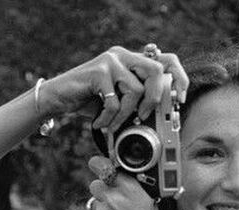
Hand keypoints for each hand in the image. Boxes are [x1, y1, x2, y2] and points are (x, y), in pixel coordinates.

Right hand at [38, 46, 188, 129]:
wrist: (58, 99)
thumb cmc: (91, 103)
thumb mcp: (120, 101)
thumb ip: (139, 101)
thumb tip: (164, 117)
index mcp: (132, 61)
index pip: (166, 59)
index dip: (179, 78)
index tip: (180, 100)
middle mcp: (124, 56)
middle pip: (156, 70)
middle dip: (154, 98)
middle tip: (143, 116)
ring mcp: (111, 61)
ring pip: (136, 90)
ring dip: (126, 115)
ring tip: (113, 124)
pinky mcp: (99, 71)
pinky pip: (115, 101)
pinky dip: (109, 118)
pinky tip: (100, 123)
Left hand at [88, 156, 171, 209]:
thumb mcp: (149, 201)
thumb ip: (132, 187)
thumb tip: (119, 177)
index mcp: (130, 188)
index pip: (103, 166)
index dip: (98, 164)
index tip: (96, 164)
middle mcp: (114, 198)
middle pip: (95, 184)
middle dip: (103, 190)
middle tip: (114, 198)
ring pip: (94, 202)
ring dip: (102, 206)